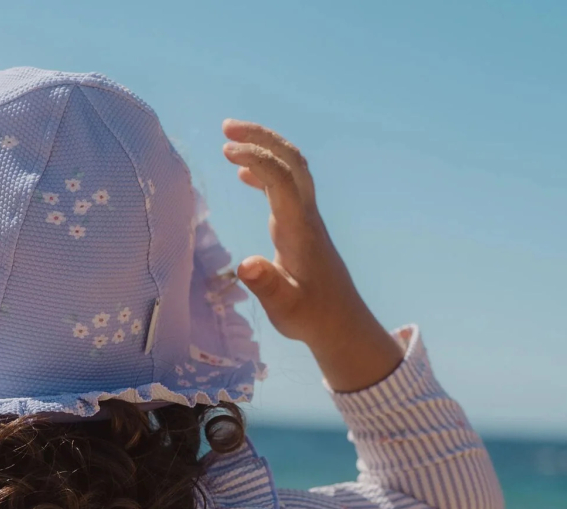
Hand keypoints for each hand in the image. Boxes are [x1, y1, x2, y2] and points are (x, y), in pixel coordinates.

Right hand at [222, 120, 403, 392]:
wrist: (340, 323)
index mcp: (300, 229)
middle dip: (262, 138)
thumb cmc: (311, 317)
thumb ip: (267, 285)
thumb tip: (247, 265)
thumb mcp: (286, 307)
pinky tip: (244, 175)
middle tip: (227, 127)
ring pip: (290, 169)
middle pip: (291, 160)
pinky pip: (285, 187)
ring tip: (230, 141)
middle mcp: (306, 215)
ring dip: (264, 149)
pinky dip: (265, 172)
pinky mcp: (302, 227)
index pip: (282, 179)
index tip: (227, 151)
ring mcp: (306, 218)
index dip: (257, 159)